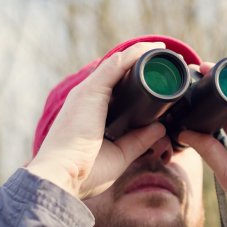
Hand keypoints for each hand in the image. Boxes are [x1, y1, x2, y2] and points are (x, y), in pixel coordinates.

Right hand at [26, 42, 166, 198]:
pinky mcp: (91, 91)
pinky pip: (117, 64)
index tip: (157, 81)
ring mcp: (88, 92)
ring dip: (141, 55)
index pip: (114, 90)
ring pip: (118, 64)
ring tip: (163, 51)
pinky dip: (135, 54)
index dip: (135, 83)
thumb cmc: (85, 172)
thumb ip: (139, 141)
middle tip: (164, 62)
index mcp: (91, 114)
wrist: (62, 177)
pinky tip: (152, 49)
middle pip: (116, 74)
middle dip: (139, 66)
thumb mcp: (120, 155)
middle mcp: (87, 99)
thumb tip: (160, 128)